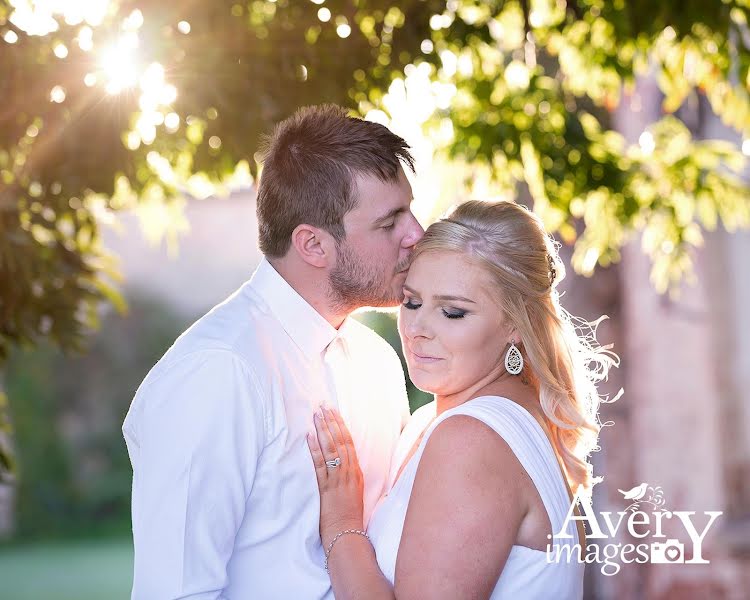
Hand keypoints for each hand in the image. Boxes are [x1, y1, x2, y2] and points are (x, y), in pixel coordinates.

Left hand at [307, 407, 364, 546]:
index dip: (341, 426)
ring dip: (323, 430)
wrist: (347, 535)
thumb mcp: (355, 492)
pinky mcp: (327, 488)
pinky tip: (309, 437)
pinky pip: (320, 465)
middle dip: (332, 422)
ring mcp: (338, 479)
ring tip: (316, 415)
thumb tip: (343, 463)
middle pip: (341, 441)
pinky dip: (314, 449)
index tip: (334, 412)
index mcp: (357, 472)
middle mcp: (349, 472)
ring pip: (332, 449)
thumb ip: (350, 476)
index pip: (349, 443)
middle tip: (323, 406)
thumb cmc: (350, 517)